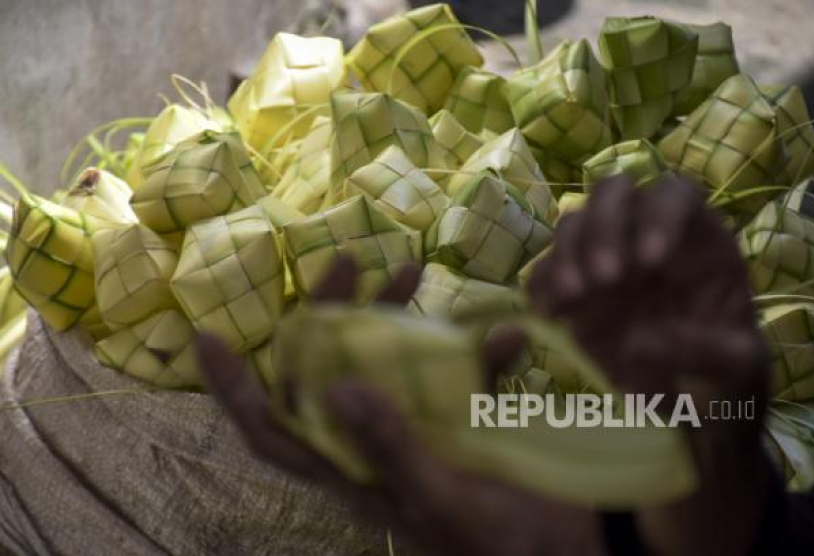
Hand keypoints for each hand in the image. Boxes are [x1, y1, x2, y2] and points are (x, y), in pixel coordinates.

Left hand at [198, 257, 606, 555]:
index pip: (274, 432)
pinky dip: (477, 355)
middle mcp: (373, 445)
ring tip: (414, 270)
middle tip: (347, 263)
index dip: (235, 390)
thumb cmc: (499, 539)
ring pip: (383, 365)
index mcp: (352, 472)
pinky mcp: (460, 422)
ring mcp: (415, 430)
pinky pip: (455, 378)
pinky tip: (506, 335)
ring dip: (394, 318)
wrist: (572, 551)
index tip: (209, 335)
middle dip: (327, 318)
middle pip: (328, 378)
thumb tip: (332, 388)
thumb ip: (390, 446)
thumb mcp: (442, 497)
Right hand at [529, 175, 772, 555]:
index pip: (675, 197)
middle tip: (604, 278)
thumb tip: (637, 339)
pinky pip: (543, 273)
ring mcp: (605, 264)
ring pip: (572, 225)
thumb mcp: (737, 372)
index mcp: (699, 245)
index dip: (659, 215)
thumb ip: (702, 351)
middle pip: (614, 194)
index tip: (649, 261)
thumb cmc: (726, 386)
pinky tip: (549, 316)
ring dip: (567, 255)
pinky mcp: (572, 294)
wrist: (689, 421)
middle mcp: (646, 241)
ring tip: (573, 299)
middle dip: (603, 227)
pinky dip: (540, 288)